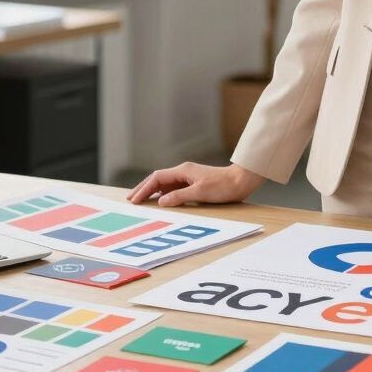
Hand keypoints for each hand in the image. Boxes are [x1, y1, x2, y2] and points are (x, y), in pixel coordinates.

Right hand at [126, 162, 264, 206]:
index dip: (144, 188)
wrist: (241, 181)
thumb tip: (160, 201)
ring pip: (165, 183)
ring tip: (141, 200)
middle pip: (158, 179)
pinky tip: (160, 200)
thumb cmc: (223, 186)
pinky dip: (163, 193)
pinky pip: (173, 187)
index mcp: (183, 170)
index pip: (157, 178)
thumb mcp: (200, 192)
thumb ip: (179, 196)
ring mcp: (189, 176)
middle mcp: (184, 171)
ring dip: (152, 191)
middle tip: (130, 199)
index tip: (134, 199)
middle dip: (144, 188)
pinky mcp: (194, 182)